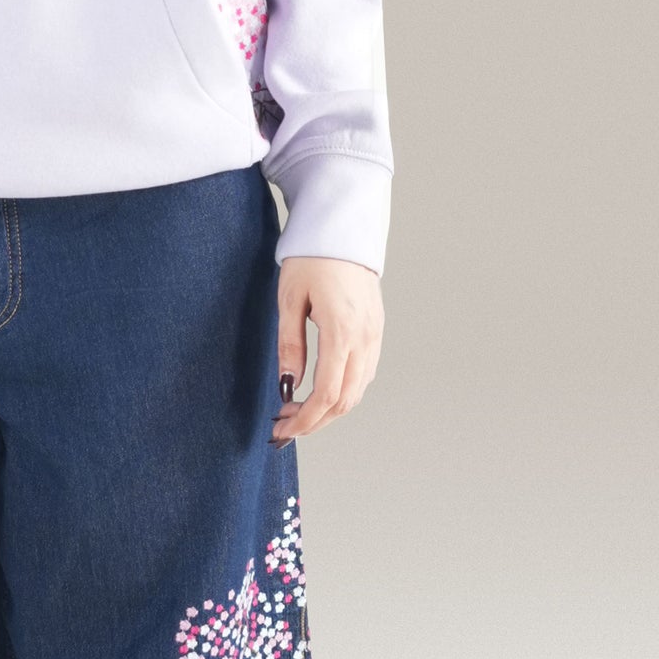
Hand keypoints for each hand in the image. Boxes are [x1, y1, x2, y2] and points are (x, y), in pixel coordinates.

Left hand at [271, 256, 382, 442]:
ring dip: (328, 409)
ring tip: (296, 410)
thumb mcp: (289, 301)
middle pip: (345, 400)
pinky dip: (343, 392)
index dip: (304, 420)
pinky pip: (364, 374)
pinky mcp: (376, 330)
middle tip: (284, 426)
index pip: (326, 394)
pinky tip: (318, 391)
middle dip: (314, 421)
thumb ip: (290, 346)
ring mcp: (375, 335)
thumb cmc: (311, 259)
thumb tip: (288, 386)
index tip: (282, 429)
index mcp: (342, 331)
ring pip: (357, 391)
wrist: (342, 229)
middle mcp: (365, 338)